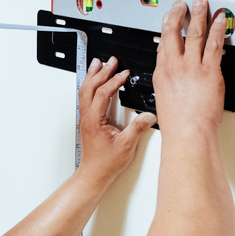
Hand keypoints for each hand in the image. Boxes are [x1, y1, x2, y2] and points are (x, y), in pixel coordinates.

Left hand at [77, 56, 157, 184]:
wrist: (94, 174)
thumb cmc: (105, 164)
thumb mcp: (126, 145)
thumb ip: (138, 128)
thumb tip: (149, 115)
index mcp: (94, 120)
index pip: (103, 93)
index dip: (114, 81)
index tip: (124, 73)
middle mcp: (87, 117)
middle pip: (90, 87)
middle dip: (101, 72)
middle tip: (111, 61)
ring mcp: (86, 119)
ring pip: (85, 91)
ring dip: (92, 76)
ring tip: (98, 64)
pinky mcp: (88, 122)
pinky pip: (86, 98)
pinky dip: (91, 85)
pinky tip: (96, 82)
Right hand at [152, 0, 225, 135]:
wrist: (188, 134)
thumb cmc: (179, 125)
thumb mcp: (165, 100)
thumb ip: (171, 85)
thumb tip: (178, 82)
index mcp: (162, 74)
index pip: (163, 45)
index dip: (166, 29)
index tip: (168, 20)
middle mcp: (174, 67)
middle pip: (173, 32)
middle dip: (177, 14)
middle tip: (181, 5)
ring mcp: (191, 67)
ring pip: (194, 33)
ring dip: (198, 15)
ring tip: (201, 3)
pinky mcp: (209, 71)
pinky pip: (214, 44)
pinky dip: (218, 29)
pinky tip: (220, 20)